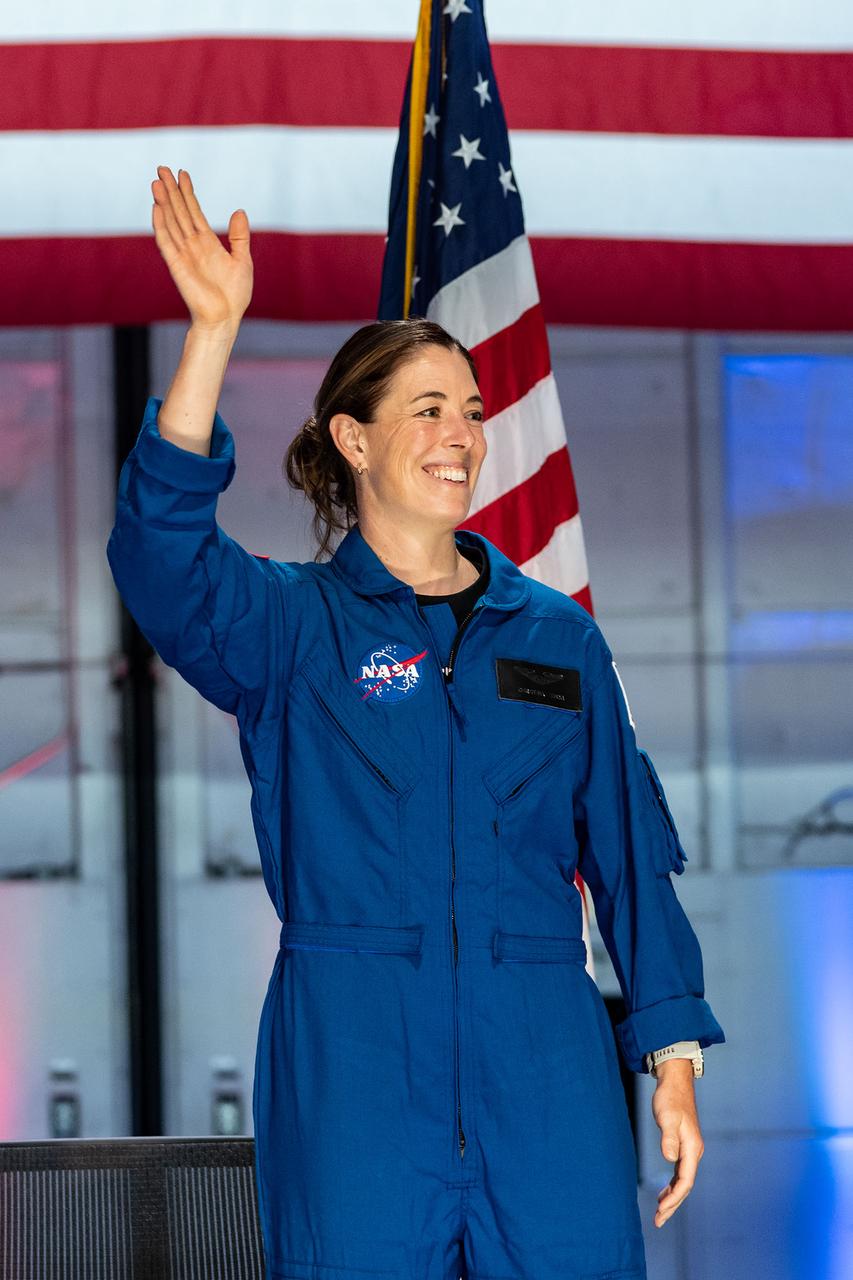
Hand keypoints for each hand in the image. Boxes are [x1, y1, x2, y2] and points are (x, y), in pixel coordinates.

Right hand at [151, 166, 252, 331]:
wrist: (224, 318)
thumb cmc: (234, 295)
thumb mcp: (242, 260)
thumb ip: (238, 237)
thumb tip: (239, 211)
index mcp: (207, 243)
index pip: (194, 212)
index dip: (188, 193)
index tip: (183, 173)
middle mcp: (192, 245)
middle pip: (179, 212)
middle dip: (171, 190)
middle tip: (162, 168)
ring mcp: (183, 254)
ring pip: (171, 222)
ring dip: (163, 202)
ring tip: (157, 181)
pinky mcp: (177, 265)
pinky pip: (166, 242)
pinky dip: (160, 225)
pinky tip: (156, 208)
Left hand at [650, 1059, 704, 1226]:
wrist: (675, 1082)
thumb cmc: (670, 1098)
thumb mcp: (667, 1117)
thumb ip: (669, 1138)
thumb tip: (670, 1158)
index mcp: (693, 1148)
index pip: (686, 1180)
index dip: (674, 1198)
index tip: (661, 1209)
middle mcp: (694, 1152)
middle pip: (685, 1185)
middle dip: (673, 1204)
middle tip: (658, 1220)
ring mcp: (689, 1150)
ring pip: (682, 1181)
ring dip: (672, 1197)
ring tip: (660, 1213)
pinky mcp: (683, 1146)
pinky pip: (679, 1173)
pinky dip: (672, 1185)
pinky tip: (664, 1192)